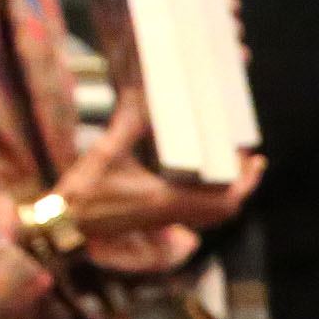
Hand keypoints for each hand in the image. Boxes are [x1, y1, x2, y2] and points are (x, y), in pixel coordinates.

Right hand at [61, 91, 260, 240]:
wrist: (66, 224)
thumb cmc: (82, 190)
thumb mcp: (107, 151)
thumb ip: (129, 125)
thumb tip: (144, 95)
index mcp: (164, 200)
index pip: (223, 199)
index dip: (244, 181)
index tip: (252, 158)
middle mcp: (170, 216)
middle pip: (226, 210)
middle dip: (242, 185)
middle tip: (248, 158)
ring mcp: (165, 223)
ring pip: (213, 215)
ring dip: (228, 192)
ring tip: (234, 165)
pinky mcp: (157, 223)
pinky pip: (197, 216)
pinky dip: (210, 200)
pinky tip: (206, 179)